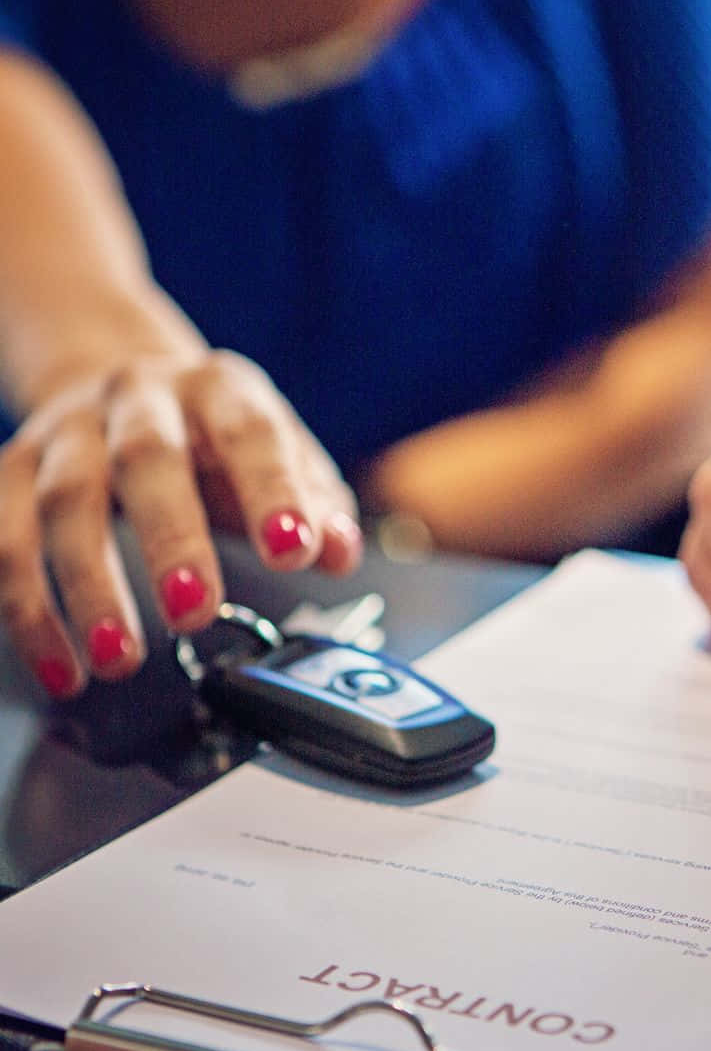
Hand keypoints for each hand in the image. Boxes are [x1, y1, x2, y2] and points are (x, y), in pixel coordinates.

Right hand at [0, 350, 361, 696]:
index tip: (293, 551)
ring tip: (116, 657)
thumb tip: (338, 552)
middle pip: (145, 461)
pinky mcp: (13, 469)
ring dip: (86, 586)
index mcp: (220, 391)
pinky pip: (4, 538)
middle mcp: (139, 400)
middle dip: (170, 539)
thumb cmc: (218, 438)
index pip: (251, 435)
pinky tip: (60, 665)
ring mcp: (69, 432)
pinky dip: (26, 610)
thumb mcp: (283, 457)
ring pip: (63, 501)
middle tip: (192, 613)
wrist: (129, 385)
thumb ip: (318, 506)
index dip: (272, 492)